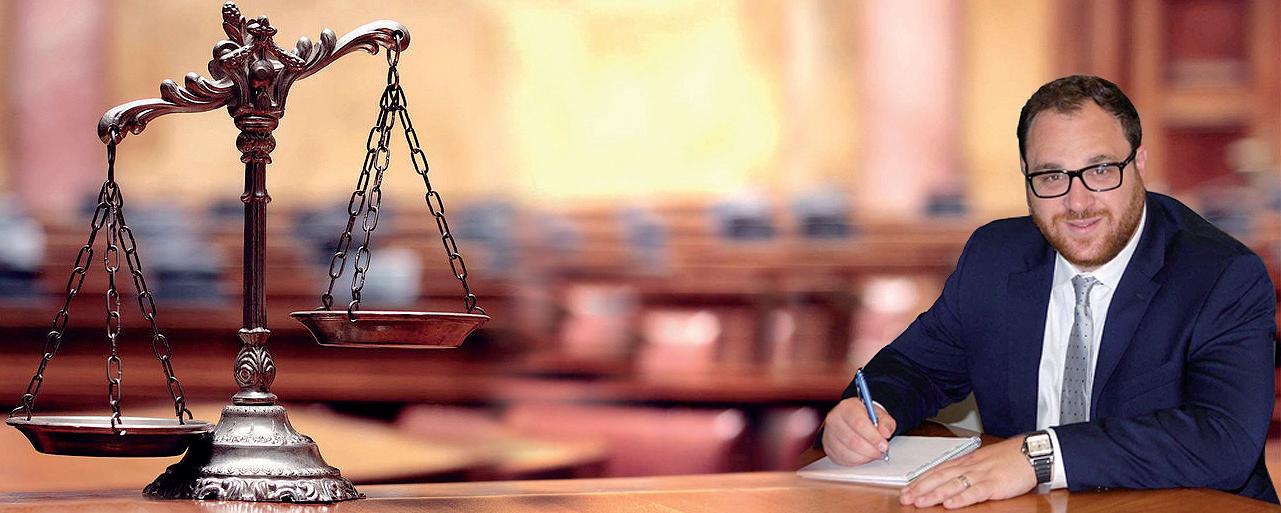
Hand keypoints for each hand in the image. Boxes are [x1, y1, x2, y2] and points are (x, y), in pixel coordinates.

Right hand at [821, 398, 895, 464]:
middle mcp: (834, 419)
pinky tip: (863, 455)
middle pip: (852, 440)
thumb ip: (886, 423)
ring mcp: (829, 434)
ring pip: (847, 452)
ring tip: (873, 453)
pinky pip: (843, 459)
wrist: (852, 419)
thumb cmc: (865, 417)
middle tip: (881, 451)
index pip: (859, 423)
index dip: (873, 437)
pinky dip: (856, 460)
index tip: (884, 445)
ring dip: (864, 456)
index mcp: (847, 407)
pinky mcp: (828, 447)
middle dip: (870, 450)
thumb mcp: (880, 415)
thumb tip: (885, 433)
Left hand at [899, 436, 1036, 508]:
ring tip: (919, 502)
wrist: (1031, 452)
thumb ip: (965, 469)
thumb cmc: (1008, 458)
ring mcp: (981, 475)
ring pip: (952, 485)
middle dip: (920, 488)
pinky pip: (974, 492)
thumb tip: (948, 478)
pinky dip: (960, 498)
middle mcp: (969, 467)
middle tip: (905, 497)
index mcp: (965, 461)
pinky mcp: (994, 485)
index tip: (906, 488)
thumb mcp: (982, 461)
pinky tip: (949, 504)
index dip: (920, 480)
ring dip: (934, 494)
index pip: (937, 470)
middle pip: (940, 477)